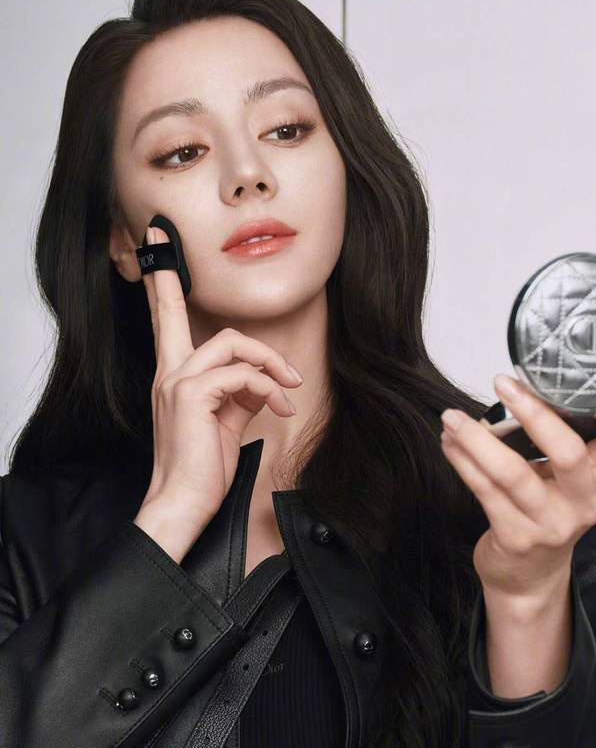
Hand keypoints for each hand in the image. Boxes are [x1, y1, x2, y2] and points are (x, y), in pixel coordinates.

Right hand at [136, 224, 302, 543]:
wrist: (183, 503)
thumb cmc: (203, 469)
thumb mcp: (226, 424)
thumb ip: (238, 395)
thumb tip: (262, 382)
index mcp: (173, 376)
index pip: (164, 320)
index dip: (161, 283)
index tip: (155, 243)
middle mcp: (168, 372)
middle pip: (183, 314)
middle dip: (202, 303)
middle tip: (279, 366)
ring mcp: (176, 382)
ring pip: (231, 344)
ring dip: (269, 365)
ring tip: (288, 393)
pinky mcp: (191, 396)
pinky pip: (241, 375)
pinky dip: (268, 390)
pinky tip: (280, 410)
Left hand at [439, 374, 595, 598]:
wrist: (529, 578)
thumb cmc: (547, 518)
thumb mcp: (573, 483)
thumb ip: (578, 444)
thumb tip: (557, 391)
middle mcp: (581, 503)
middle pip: (566, 452)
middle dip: (534, 414)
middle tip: (504, 384)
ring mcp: (548, 523)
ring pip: (511, 473)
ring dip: (477, 439)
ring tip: (453, 417)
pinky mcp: (515, 537)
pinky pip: (484, 491)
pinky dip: (463, 461)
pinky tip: (450, 443)